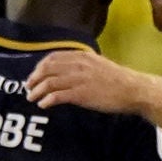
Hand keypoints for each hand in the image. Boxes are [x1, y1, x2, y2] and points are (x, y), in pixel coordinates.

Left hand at [22, 47, 140, 114]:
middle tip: (28, 88)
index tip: (34, 75)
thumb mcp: (98, 64)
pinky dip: (46, 100)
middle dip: (34, 79)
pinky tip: (44, 105)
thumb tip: (65, 71)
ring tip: (32, 98)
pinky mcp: (81, 94)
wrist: (133, 90)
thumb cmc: (117, 80)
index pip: (53, 57)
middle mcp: (78, 65)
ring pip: (49, 82)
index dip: (40, 67)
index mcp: (82, 56)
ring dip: (37, 91)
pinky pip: (57, 96)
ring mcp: (79, 79)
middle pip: (47, 69)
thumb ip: (82, 64)